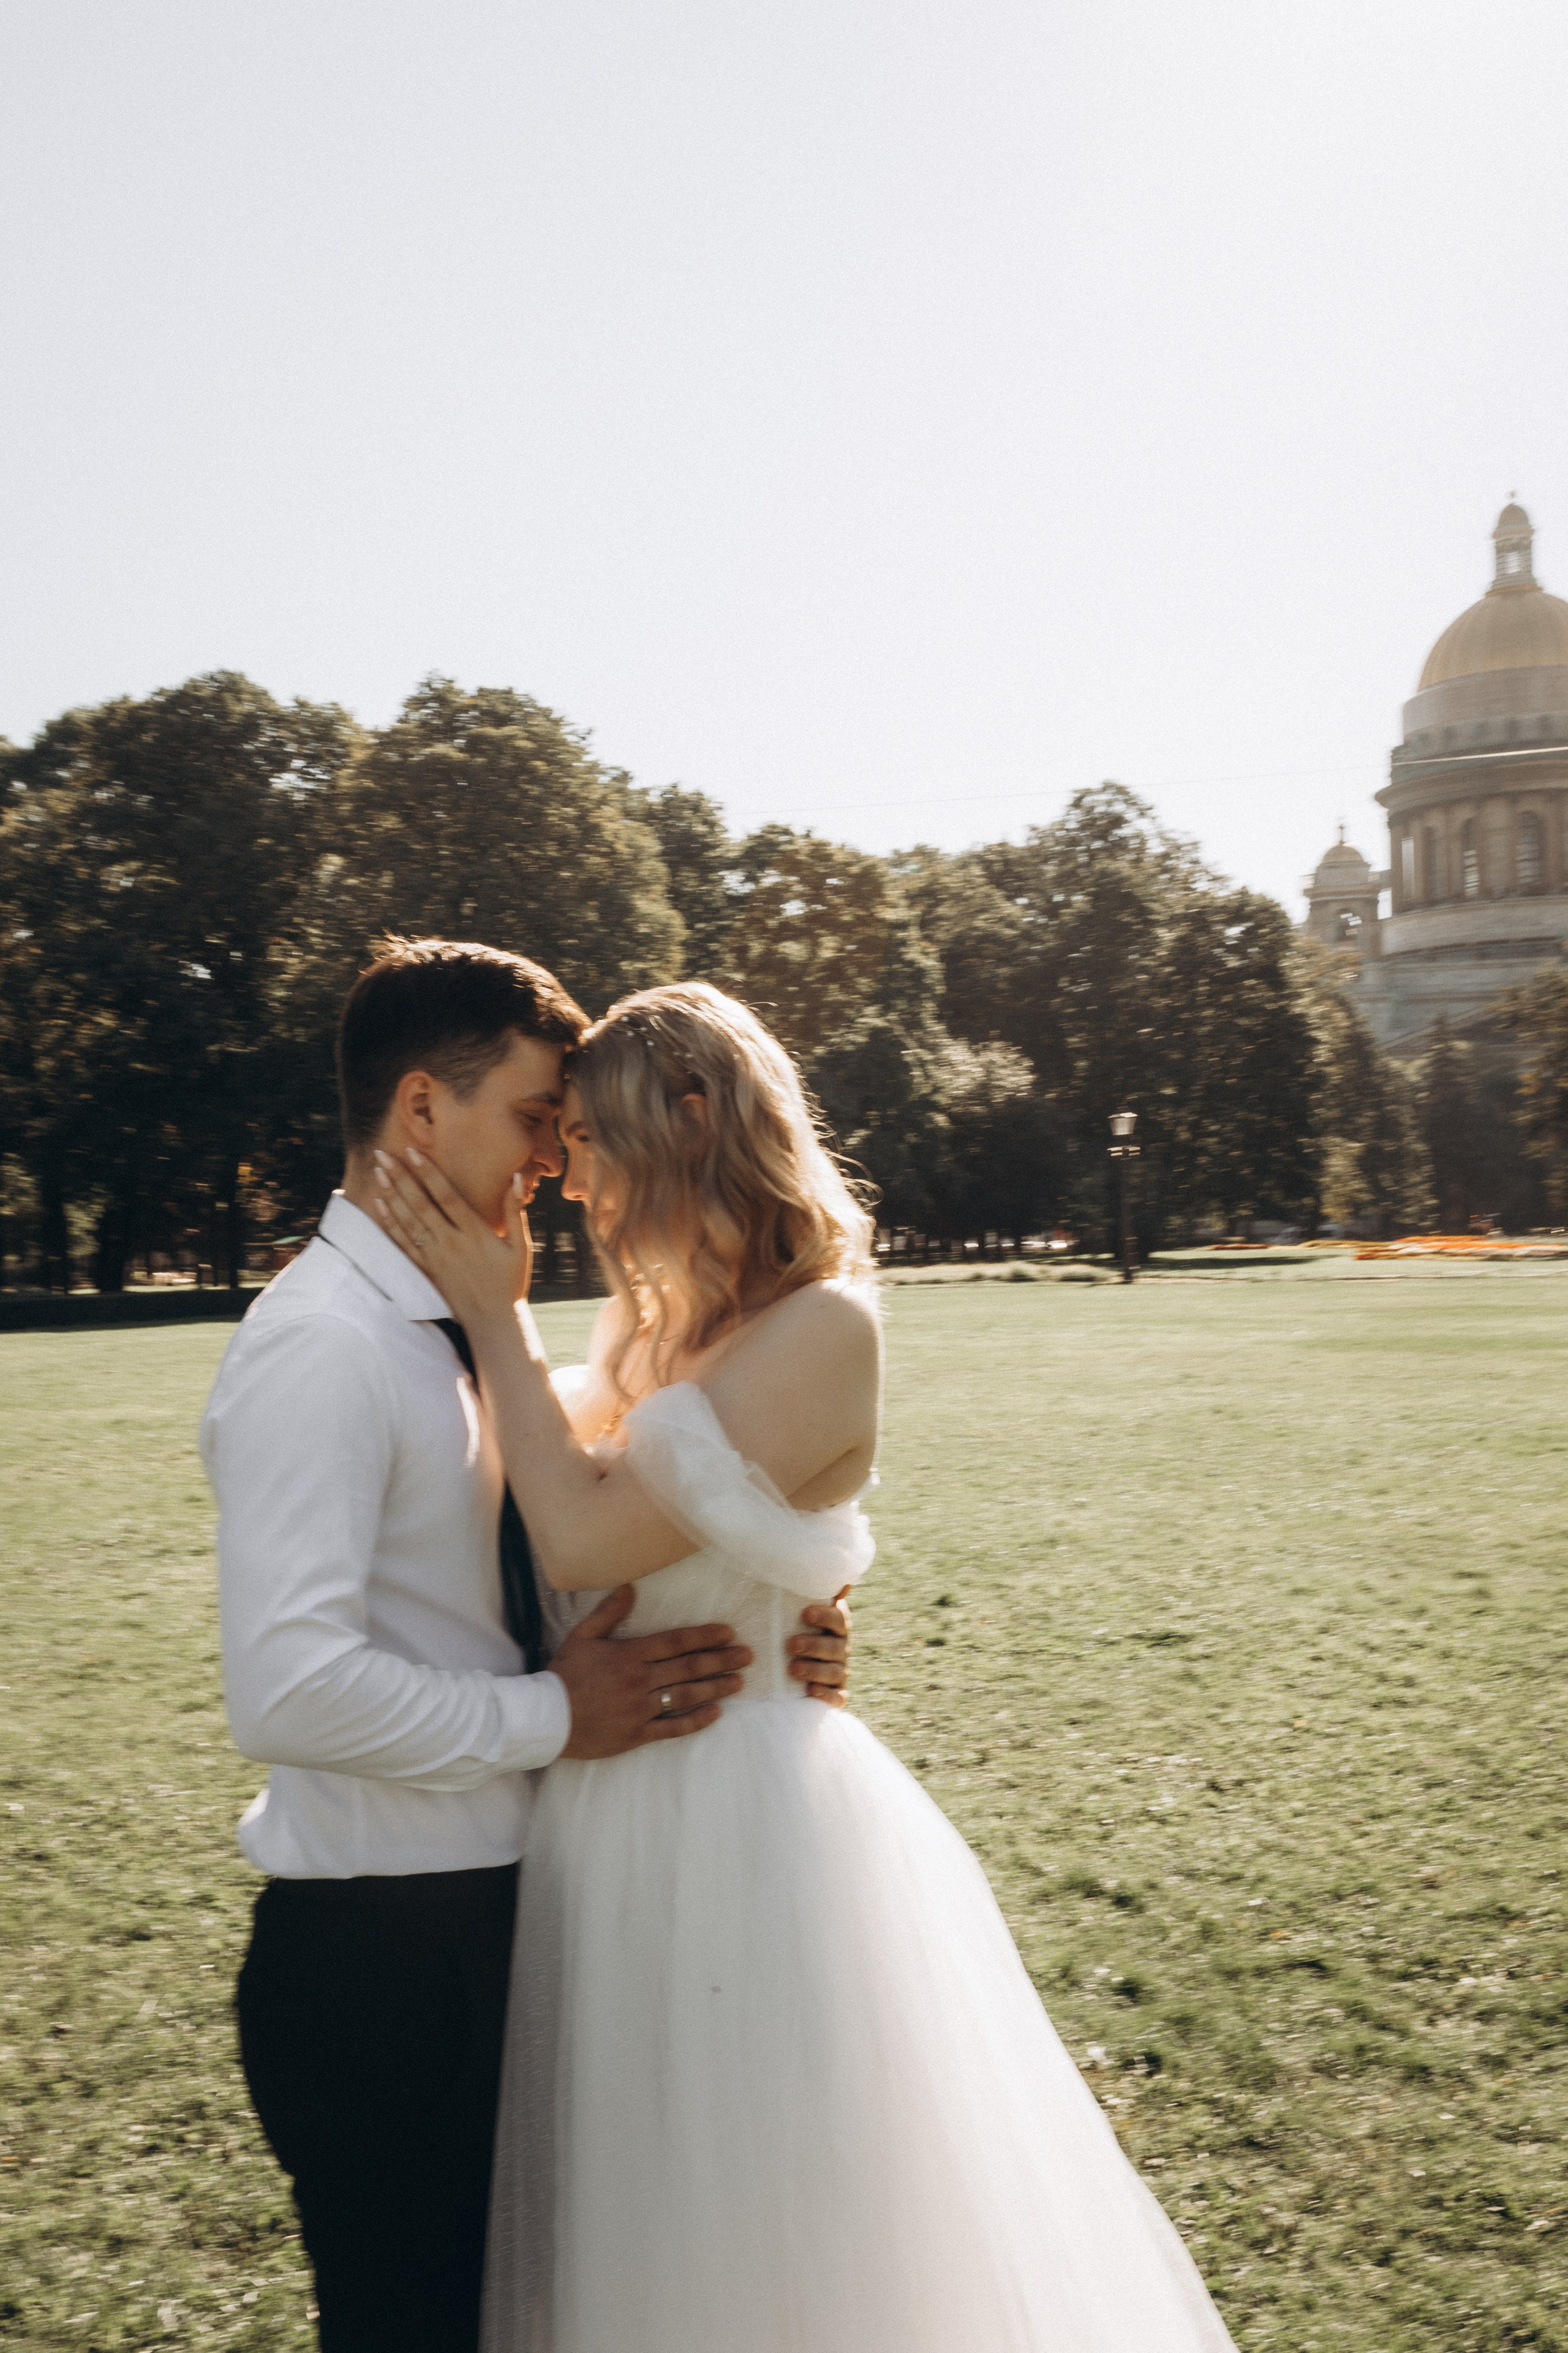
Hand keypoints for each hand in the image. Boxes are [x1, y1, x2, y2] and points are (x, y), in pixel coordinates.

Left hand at [373, 1147, 531, 1315]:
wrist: (493, 1321)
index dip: (428, 1172)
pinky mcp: (426, 1270)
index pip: (446, 1196)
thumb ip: (515, 1210)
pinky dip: (390, 1224)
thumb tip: (518, 1178)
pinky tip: (379, 1206)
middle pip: (420, 1204)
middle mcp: (451, 1243)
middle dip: (401, 1177)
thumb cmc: (510, 1281)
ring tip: (378, 1172)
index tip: (412, 1152)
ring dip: (391, 1195)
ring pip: (408, 1221)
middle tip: (384, 1155)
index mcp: (474, 1232)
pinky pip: (403, 1244)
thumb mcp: (521, 1246)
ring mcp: (435, 1257)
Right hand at [551, 1587, 753, 1758]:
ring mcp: (640, 1709)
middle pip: (689, 1667)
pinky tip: (716, 1713)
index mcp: (629, 1655)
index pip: (676, 1642)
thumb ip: (608, 1612)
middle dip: (722, 1660)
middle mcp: (639, 1681)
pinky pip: (673, 1728)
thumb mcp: (582, 1637)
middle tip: (747, 1655)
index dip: (705, 1636)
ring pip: (686, 1696)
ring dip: (716, 1687)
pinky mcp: (637, 1734)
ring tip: (738, 1681)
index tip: (728, 1633)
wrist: (545, 1719)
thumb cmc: (564, 1675)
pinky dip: (696, 1721)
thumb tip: (629, 1586)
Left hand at [787, 1587, 851, 1707]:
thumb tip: (838, 1576)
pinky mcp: (837, 1694)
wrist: (795, 1673)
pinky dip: (827, 1695)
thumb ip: (814, 1594)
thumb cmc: (797, 1632)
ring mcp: (840, 1673)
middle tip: (791, 1644)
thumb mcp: (800, 1613)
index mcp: (837, 1626)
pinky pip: (838, 1697)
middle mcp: (841, 1649)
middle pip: (835, 1647)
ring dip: (815, 1670)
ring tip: (793, 1669)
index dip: (825, 1616)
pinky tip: (811, 1691)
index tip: (805, 1613)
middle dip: (813, 1645)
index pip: (838, 1619)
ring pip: (834, 1672)